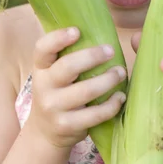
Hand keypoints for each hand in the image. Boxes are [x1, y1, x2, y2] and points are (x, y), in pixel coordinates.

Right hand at [27, 28, 125, 148]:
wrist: (45, 132)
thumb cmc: (58, 93)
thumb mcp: (54, 74)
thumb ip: (68, 56)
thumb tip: (100, 31)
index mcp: (41, 68)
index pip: (42, 49)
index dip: (57, 38)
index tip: (77, 30)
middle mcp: (44, 86)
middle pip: (67, 67)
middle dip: (92, 56)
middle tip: (110, 50)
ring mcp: (54, 107)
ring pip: (85, 91)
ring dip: (108, 80)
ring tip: (121, 72)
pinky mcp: (67, 125)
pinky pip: (94, 114)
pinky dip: (111, 105)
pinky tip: (120, 97)